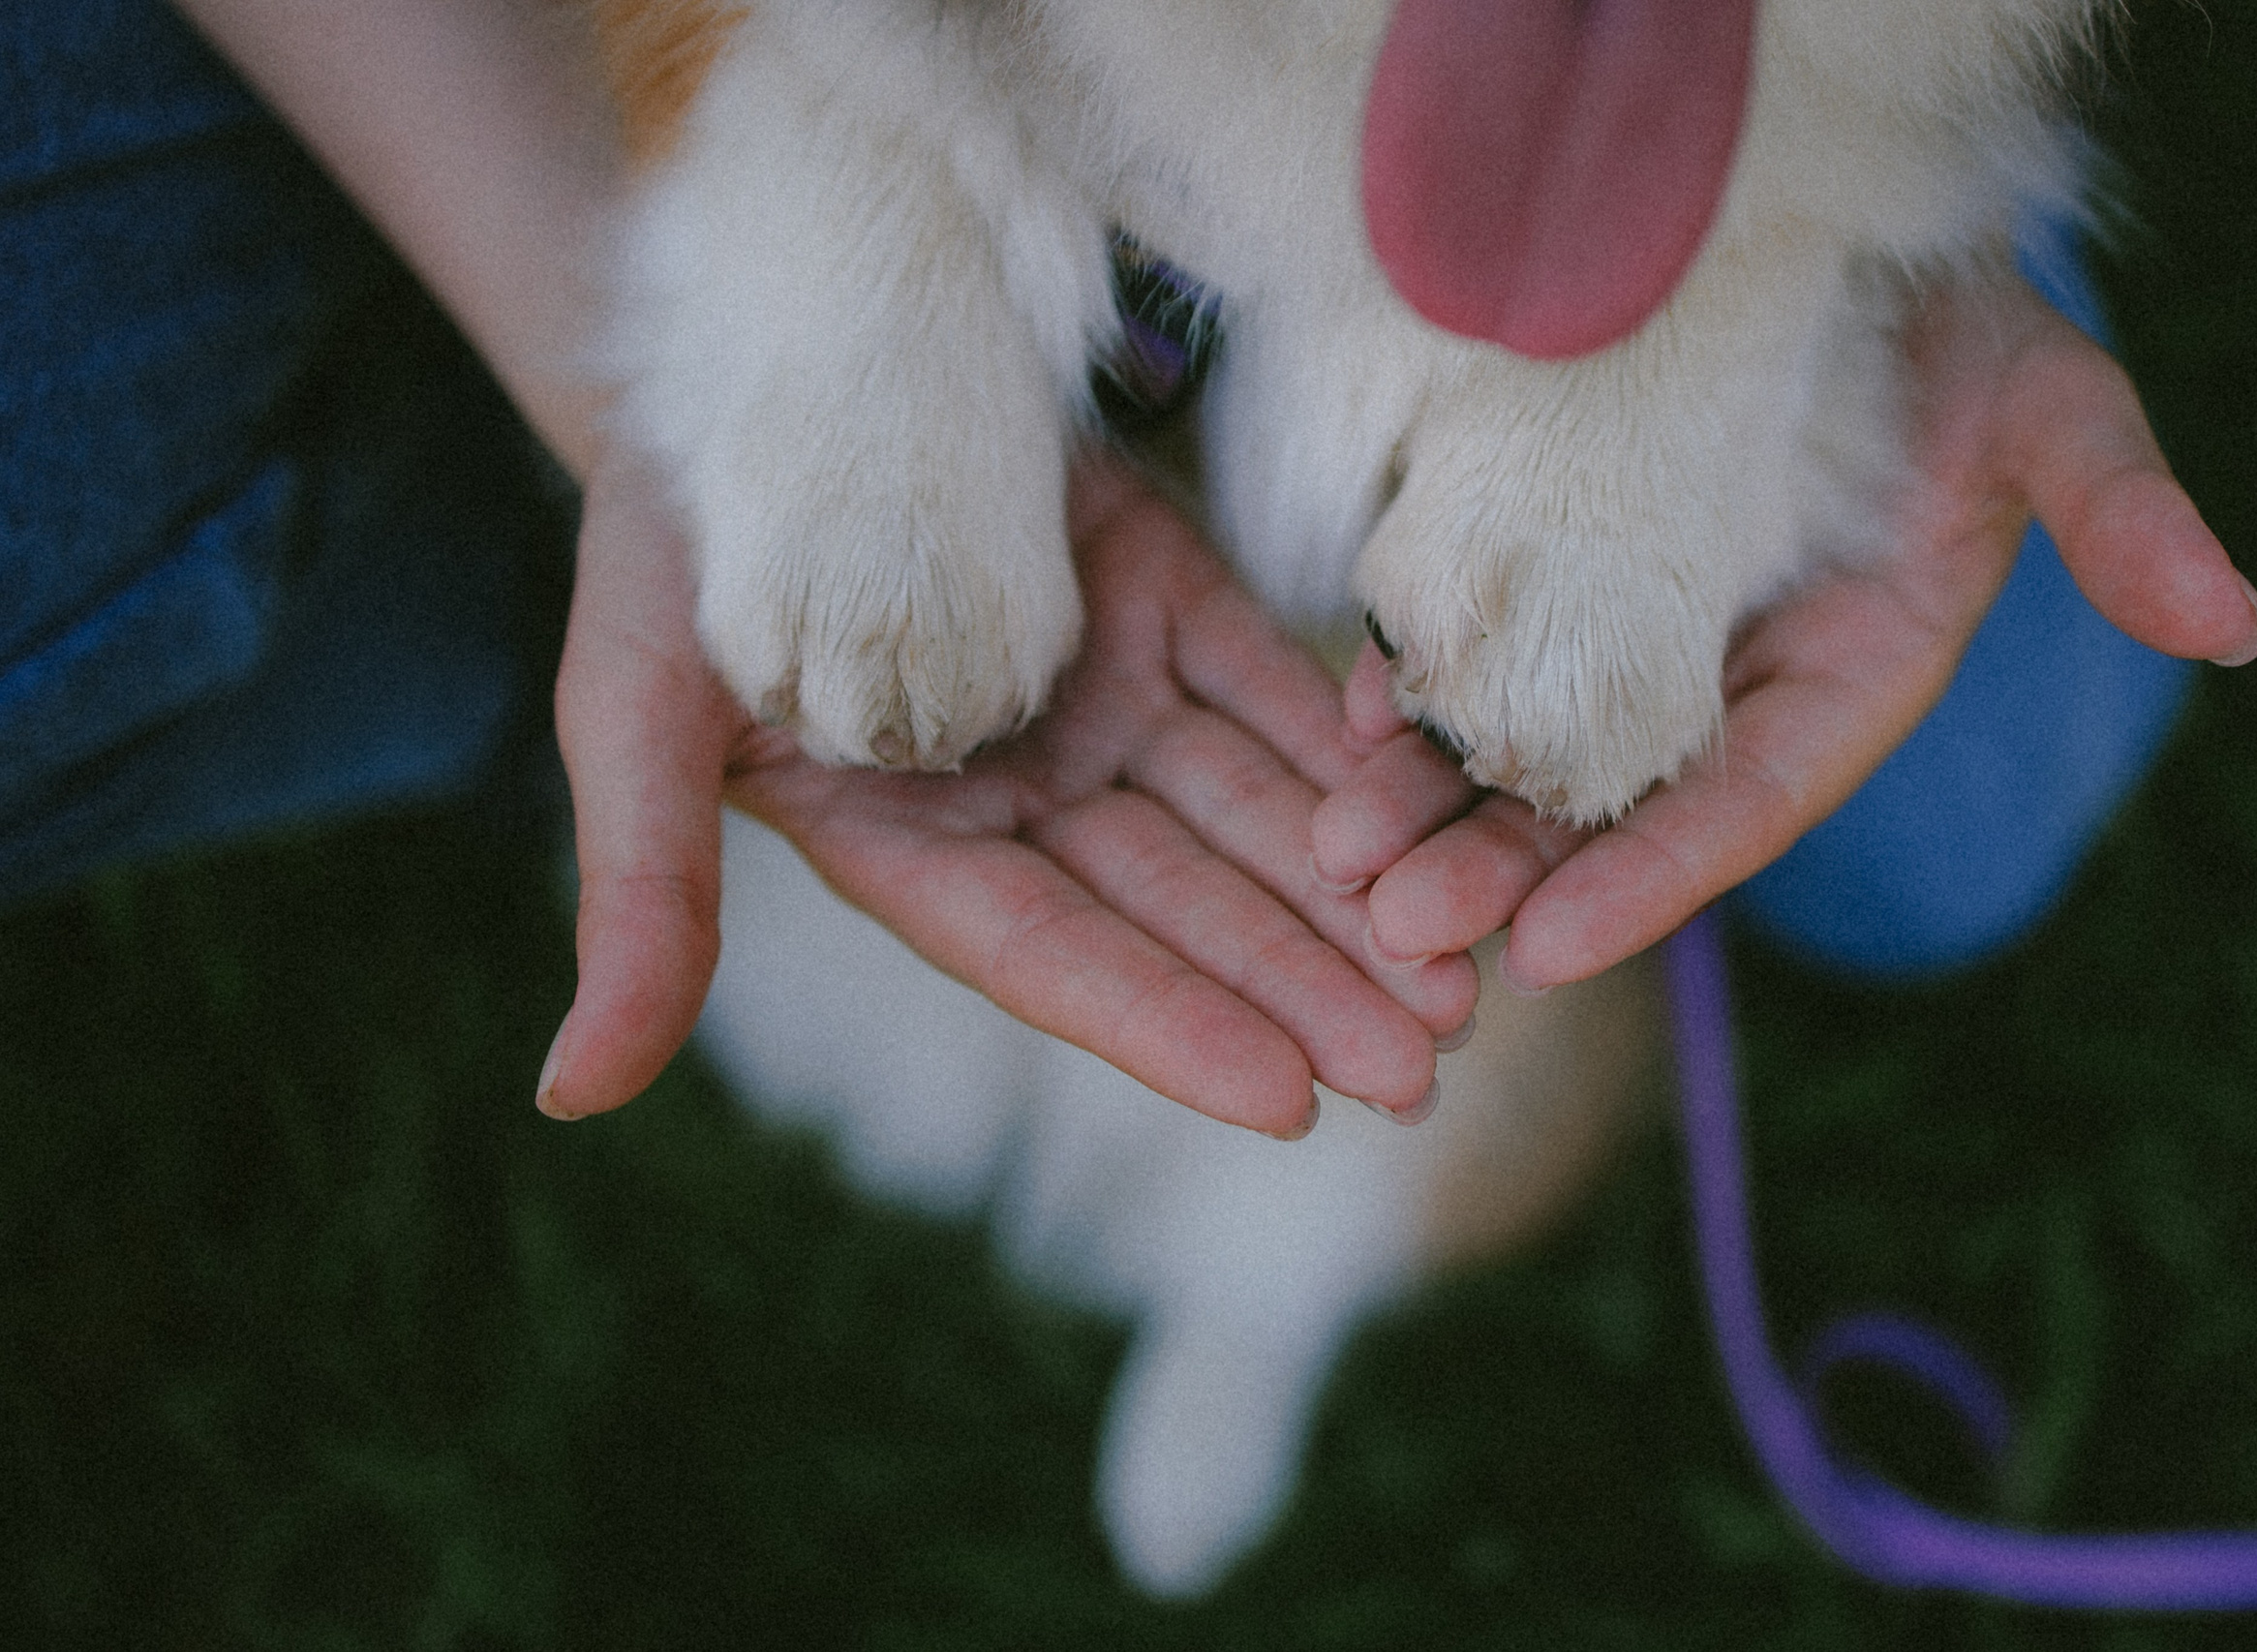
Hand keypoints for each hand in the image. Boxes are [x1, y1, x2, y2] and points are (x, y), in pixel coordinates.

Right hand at [538, 450, 1477, 1136]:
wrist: (737, 353)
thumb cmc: (664, 542)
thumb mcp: (631, 707)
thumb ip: (642, 894)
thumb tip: (578, 1095)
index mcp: (911, 842)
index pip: (1055, 956)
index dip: (1167, 1020)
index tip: (1287, 1096)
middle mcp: (1025, 792)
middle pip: (1184, 906)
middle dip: (1303, 984)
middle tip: (1428, 1065)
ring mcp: (1103, 698)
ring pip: (1250, 815)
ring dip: (1355, 894)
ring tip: (1466, 977)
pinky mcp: (1165, 600)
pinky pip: (1270, 687)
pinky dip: (1349, 748)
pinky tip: (1436, 809)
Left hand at [1309, 271, 2256, 989]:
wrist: (1856, 270)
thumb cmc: (1966, 343)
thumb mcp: (2053, 409)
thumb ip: (2116, 514)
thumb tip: (2233, 617)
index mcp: (1840, 689)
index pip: (1737, 809)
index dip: (1647, 880)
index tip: (1548, 950)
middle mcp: (1724, 687)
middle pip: (1601, 809)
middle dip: (1497, 874)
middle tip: (1389, 927)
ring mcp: (1626, 639)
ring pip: (1514, 753)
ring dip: (1423, 808)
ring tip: (1332, 855)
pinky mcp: (1547, 577)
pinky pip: (1466, 656)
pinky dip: (1403, 694)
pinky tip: (1334, 726)